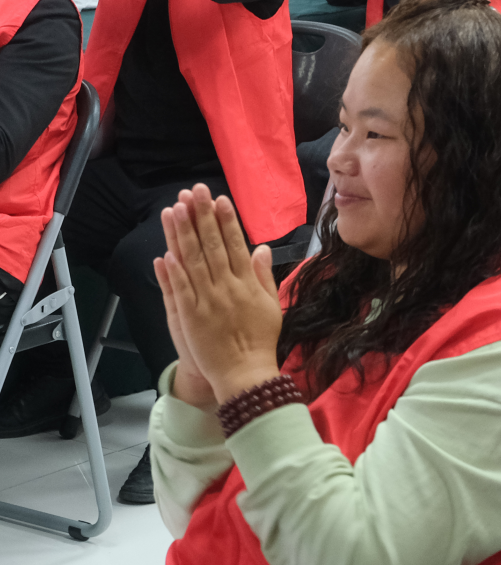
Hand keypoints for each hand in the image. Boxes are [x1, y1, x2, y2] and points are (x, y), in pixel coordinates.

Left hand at [157, 185, 283, 405]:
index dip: (226, 220)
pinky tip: (167, 251)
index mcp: (248, 283)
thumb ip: (263, 275)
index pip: (235, 244)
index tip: (219, 199)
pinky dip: (173, 271)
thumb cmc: (260, 340)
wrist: (246, 373)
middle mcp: (227, 287)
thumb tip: (262, 248)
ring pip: (193, 261)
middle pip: (212, 245)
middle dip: (202, 216)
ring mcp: (208, 301)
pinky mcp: (191, 316)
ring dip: (182, 234)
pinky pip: (181, 289)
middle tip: (194, 191)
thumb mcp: (270, 304)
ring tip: (175, 210)